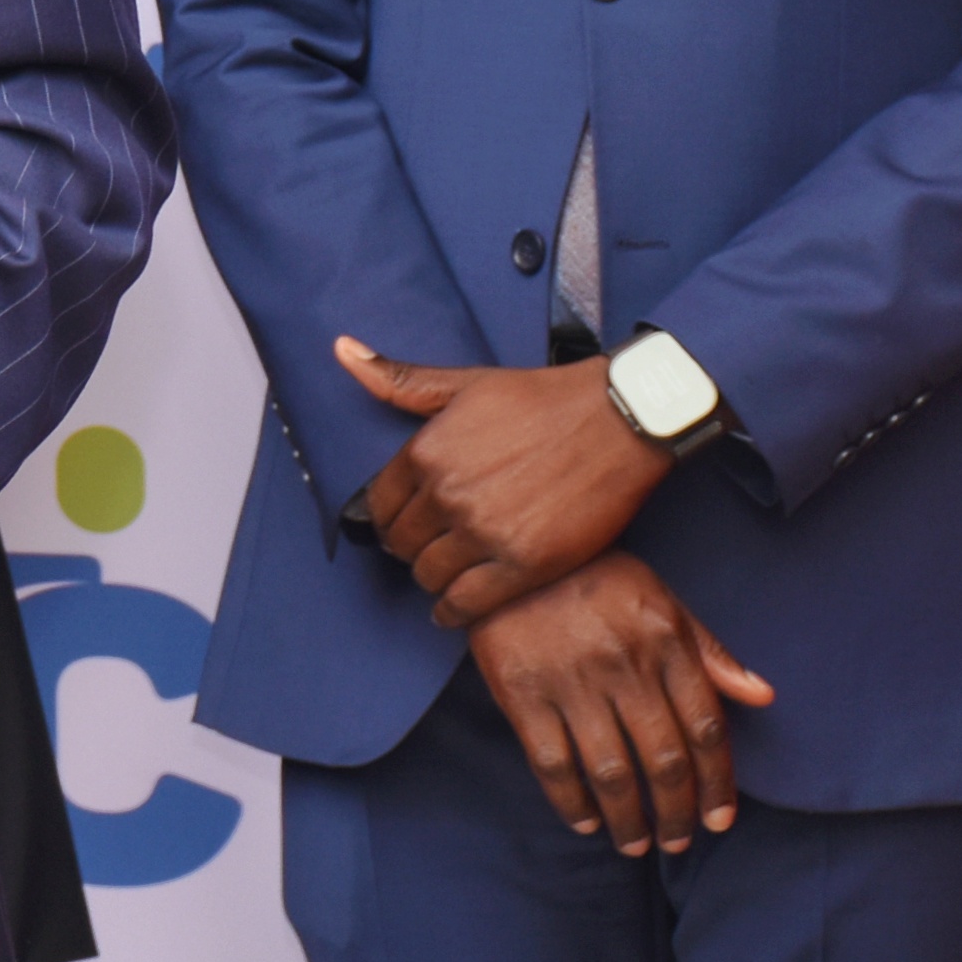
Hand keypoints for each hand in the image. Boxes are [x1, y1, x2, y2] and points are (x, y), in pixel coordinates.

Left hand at [340, 336, 671, 623]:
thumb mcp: (465, 384)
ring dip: (432, 578)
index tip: (399, 524)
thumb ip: (399, 380)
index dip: (388, 518)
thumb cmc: (543, 398)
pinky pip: (468, 603)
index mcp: (427, 452)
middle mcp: (448, 495)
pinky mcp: (523, 565)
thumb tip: (342, 349)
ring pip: (431, 575)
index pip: (380, 505)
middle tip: (424, 550)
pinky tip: (452, 610)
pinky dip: (453, 612)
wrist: (619, 419)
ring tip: (443, 575)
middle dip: (409, 548)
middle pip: (403, 543)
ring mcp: (485, 533)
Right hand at [466, 552, 774, 852]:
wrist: (512, 551)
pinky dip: (571, 802)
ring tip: (636, 844)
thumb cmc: (596, 577)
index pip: (705, 729)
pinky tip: (585, 822)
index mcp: (664, 643)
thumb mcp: (662, 600)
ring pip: (611, 772)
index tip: (720, 821)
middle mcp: (623, 666)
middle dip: (676, 813)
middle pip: (663, 761)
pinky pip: (552, 762)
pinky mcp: (521, 691)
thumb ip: (709, 652)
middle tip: (677, 841)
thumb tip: (763, 697)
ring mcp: (570, 681)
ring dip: (629, 821)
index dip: (717, 784)